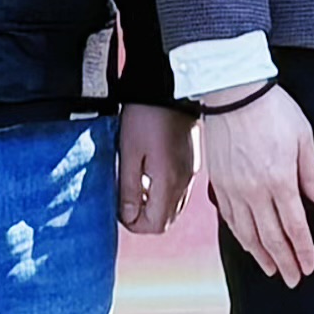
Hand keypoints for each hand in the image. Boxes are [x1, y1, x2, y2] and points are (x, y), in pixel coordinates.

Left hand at [114, 102, 192, 235]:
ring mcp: (191, 172)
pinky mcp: (193, 162)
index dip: (135, 224)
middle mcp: (185, 182)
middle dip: (145, 218)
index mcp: (168, 182)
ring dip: (155, 206)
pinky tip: (151, 175)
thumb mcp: (129, 153)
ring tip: (137, 187)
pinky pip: (180, 190)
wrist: (170, 88)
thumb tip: (127, 216)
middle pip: (167, 220)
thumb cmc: (146, 116)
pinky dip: (165, 193)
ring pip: (174, 207)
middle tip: (126, 201)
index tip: (121, 210)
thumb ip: (129, 189)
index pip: (156, 225)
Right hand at [202, 85, 313, 285]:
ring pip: (247, 232)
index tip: (309, 266)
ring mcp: (233, 188)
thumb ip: (311, 172)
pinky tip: (247, 243)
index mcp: (280, 180)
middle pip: (271, 237)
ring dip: (260, 255)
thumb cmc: (274, 110)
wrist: (234, 91)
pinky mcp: (219, 182)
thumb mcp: (304, 137)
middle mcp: (255, 191)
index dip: (303, 250)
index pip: (294, 226)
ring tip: (271, 270)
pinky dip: (239, 236)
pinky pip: (228, 218)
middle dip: (284, 262)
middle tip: (294, 280)